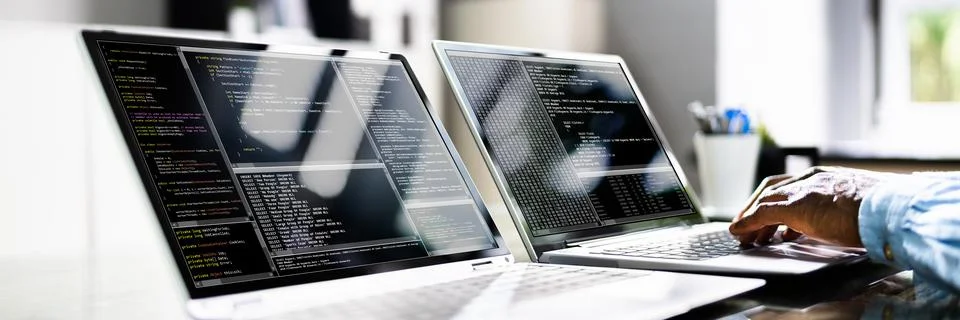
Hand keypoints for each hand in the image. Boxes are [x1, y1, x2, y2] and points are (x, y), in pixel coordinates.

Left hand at [729, 166, 891, 246]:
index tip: (764, 215)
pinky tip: (741, 233)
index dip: (773, 199)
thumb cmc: (884, 210)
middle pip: (772, 189)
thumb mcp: (858, 205)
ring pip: (764, 200)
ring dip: (749, 218)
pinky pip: (762, 213)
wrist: (891, 208)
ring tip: (743, 236)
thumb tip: (838, 222)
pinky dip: (748, 223)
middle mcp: (811, 178)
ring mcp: (802, 190)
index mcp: (826, 176)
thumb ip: (841, 209)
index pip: (790, 184)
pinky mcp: (796, 205)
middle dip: (755, 207)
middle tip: (746, 225)